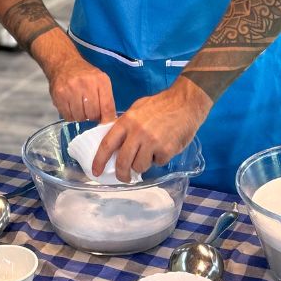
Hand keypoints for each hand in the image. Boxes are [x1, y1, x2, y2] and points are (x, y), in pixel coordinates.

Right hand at [47, 51, 115, 122]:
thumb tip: (110, 121)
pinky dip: (71, 115)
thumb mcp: (101, 81)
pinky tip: (71, 106)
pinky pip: (68, 116)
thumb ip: (107, 100)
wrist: (64, 63)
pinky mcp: (59, 95)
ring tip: (80, 107)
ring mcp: (71, 89)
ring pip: (80, 117)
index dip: (107, 120)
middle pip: (93, 114)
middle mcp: (86, 84)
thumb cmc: (85, 74)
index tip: (106, 125)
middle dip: (93, 116)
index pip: (107, 107)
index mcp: (100, 80)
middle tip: (90, 110)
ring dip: (81, 116)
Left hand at [93, 77, 211, 180]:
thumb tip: (115, 142)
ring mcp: (152, 142)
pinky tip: (164, 148)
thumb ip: (126, 124)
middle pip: (123, 162)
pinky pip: (158, 163)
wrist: (186, 103)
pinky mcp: (166, 150)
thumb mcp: (137, 109)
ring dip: (143, 164)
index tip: (95, 171)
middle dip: (122, 174)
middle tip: (124, 177)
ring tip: (149, 154)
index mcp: (127, 121)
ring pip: (140, 166)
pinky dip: (159, 159)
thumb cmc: (160, 105)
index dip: (99, 160)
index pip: (107, 144)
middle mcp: (137, 132)